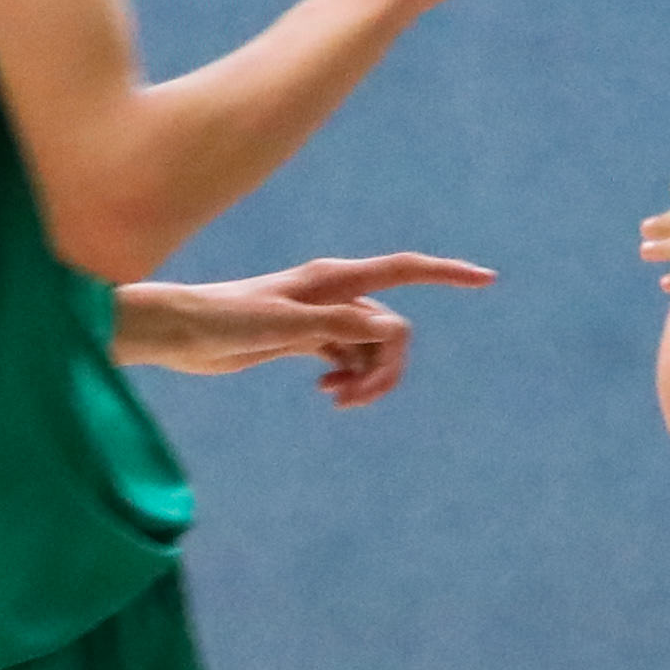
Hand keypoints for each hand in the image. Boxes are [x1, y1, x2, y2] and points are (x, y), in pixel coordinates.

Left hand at [113, 252, 493, 402]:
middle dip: (388, 365)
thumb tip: (387, 329)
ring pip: (372, 347)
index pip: (405, 270)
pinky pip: (350, 357)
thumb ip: (335, 324)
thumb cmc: (225, 320)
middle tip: (356, 398)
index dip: (448, 274)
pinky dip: (349, 377)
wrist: (181, 333)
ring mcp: (322, 316)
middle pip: (393, 328)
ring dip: (367, 377)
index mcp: (334, 280)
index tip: (488, 279)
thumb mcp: (282, 324)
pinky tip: (327, 392)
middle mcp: (334, 293)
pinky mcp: (306, 338)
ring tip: (338, 399)